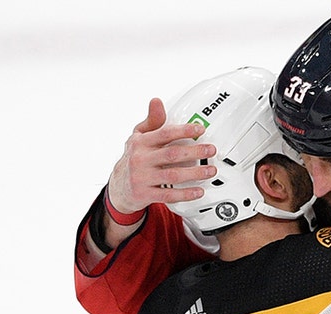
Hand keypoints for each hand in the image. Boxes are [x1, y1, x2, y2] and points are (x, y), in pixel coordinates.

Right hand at [105, 97, 218, 214]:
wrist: (119, 186)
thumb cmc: (135, 158)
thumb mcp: (139, 137)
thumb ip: (152, 121)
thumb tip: (157, 101)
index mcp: (141, 142)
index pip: (164, 133)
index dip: (184, 130)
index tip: (200, 129)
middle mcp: (140, 159)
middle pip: (172, 154)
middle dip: (195, 152)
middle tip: (211, 150)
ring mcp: (142, 178)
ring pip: (173, 175)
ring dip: (194, 173)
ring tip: (210, 171)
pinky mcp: (144, 194)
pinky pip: (168, 195)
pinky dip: (185, 194)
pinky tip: (199, 191)